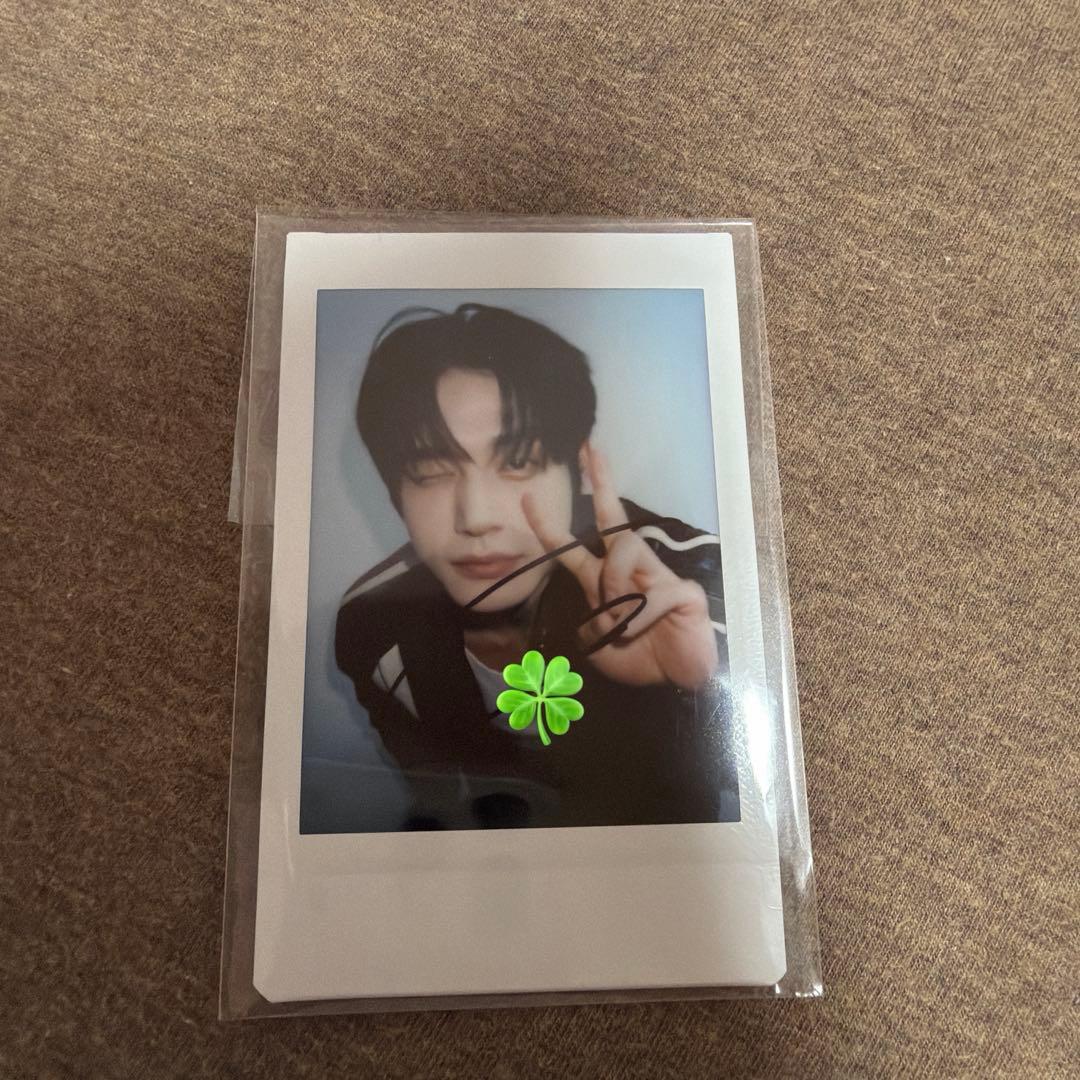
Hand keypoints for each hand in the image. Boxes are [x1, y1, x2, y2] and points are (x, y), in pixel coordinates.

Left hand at [522, 444, 718, 690]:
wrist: (679, 682)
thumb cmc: (641, 660)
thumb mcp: (600, 646)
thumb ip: (590, 624)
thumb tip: (599, 607)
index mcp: (606, 582)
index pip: (573, 548)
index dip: (549, 526)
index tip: (527, 498)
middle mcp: (631, 570)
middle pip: (613, 520)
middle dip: (601, 482)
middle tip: (590, 450)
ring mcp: (659, 576)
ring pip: (623, 551)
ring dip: (613, 589)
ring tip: (620, 623)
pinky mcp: (683, 591)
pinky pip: (649, 594)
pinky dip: (637, 620)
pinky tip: (645, 631)